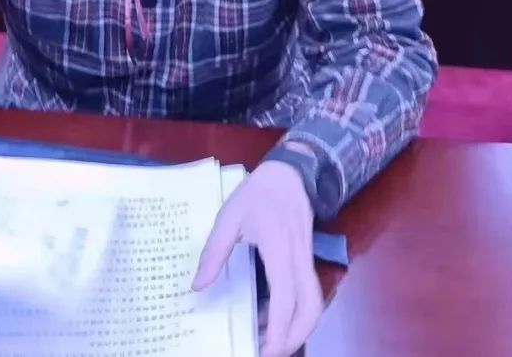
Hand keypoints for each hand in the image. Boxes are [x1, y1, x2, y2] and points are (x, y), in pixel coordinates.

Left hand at [193, 160, 321, 356]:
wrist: (288, 172)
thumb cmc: (257, 193)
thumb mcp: (229, 217)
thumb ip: (214, 252)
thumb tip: (198, 286)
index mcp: (280, 249)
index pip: (286, 297)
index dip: (279, 328)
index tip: (267, 351)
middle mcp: (299, 259)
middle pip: (310, 308)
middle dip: (295, 337)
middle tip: (268, 352)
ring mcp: (306, 260)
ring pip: (314, 302)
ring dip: (298, 327)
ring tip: (269, 338)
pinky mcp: (306, 259)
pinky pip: (307, 292)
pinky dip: (295, 311)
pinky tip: (271, 314)